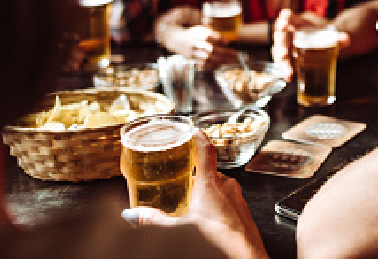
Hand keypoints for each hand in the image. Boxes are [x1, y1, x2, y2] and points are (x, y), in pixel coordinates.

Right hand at [123, 132, 267, 258]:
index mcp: (211, 184)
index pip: (206, 151)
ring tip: (194, 208)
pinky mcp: (245, 211)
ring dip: (208, 194)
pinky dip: (218, 206)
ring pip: (221, 188)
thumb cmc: (217, 240)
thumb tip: (133, 215)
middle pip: (211, 173)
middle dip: (197, 178)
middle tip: (183, 185)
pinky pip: (229, 201)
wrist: (244, 257)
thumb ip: (154, 220)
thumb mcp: (178, 229)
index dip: (200, 138)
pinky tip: (210, 221)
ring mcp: (238, 198)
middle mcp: (228, 186)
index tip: (194, 131)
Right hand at [166, 25, 237, 70]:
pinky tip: (220, 64)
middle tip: (233, 53)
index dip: (219, 40)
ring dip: (220, 60)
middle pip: (210, 49)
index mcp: (197, 34)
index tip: (228, 42)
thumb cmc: (193, 34)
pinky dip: (212, 65)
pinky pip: (203, 64)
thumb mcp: (201, 29)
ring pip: (207, 58)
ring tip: (229, 60)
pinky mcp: (192, 59)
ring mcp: (193, 52)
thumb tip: (226, 41)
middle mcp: (195, 43)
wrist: (176, 40)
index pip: (210, 37)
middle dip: (223, 52)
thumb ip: (213, 34)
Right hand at [272, 10, 348, 78]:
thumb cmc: (327, 36)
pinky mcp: (287, 56)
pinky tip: (288, 77)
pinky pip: (282, 61)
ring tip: (288, 74)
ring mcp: (287, 44)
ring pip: (278, 51)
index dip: (283, 20)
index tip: (283, 26)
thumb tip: (346, 39)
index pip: (287, 17)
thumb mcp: (333, 35)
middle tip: (285, 57)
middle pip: (280, 37)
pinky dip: (284, 69)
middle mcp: (290, 32)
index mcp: (300, 22)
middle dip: (281, 47)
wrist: (327, 45)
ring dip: (281, 62)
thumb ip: (339, 37)